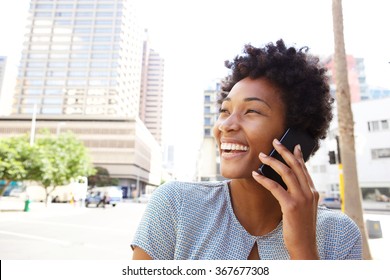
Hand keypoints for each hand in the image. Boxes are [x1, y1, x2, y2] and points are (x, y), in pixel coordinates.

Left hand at [252, 138, 319, 258]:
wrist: (305, 246)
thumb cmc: (301, 228)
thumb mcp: (305, 209)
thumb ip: (301, 195)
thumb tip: (291, 184)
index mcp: (313, 192)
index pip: (304, 169)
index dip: (298, 156)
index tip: (292, 145)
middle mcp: (309, 192)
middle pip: (296, 166)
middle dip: (284, 151)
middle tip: (274, 141)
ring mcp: (302, 198)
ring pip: (286, 172)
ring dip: (272, 161)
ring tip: (261, 155)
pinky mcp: (291, 205)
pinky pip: (275, 187)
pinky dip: (264, 179)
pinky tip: (256, 174)